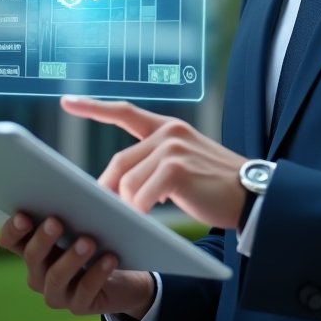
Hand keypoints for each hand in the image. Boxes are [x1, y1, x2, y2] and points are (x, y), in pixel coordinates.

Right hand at [0, 212, 155, 319]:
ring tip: (88, 241)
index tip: (23, 215)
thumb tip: (71, 191)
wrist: (126, 276)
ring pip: (56, 277)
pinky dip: (97, 273)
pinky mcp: (79, 306)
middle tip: (56, 222)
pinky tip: (110, 258)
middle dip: (43, 239)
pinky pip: (85, 291)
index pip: (10, 240)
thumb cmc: (100, 240)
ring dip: (71, 258)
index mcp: (34, 249)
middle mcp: (39, 273)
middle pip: (32, 257)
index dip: (13, 230)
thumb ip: (72, 212)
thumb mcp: (85, 224)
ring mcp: (57, 293)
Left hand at [61, 96, 248, 228]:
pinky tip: (152, 218)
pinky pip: (141, 196)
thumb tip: (118, 186)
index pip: (125, 112)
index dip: (94, 108)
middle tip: (110, 210)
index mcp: (169, 128)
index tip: (67, 102)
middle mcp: (169, 132)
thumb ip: (154, 164)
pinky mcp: (176, 169)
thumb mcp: (184, 164)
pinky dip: (141, 212)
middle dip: (110, 190)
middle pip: (119, 162)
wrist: (253, 194)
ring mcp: (172, 148)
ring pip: (128, 183)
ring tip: (142, 218)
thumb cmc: (216, 186)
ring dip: (130, 206)